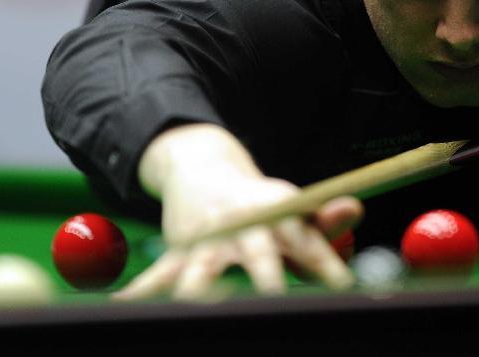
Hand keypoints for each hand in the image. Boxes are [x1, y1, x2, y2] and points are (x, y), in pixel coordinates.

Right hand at [112, 124, 361, 300]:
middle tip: (272, 301)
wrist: (204, 168)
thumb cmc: (259, 201)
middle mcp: (242, 224)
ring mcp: (206, 239)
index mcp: (277, 212)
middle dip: (265, 279)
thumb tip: (355, 209)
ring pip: (201, 270)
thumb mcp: (292, 205)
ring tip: (199, 309)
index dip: (325, 264)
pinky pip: (156, 276)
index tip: (342, 289)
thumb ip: (324, 220)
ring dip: (198, 291)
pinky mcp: (177, 252)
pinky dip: (139, 292)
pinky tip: (123, 307)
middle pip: (256, 254)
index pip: (307, 241)